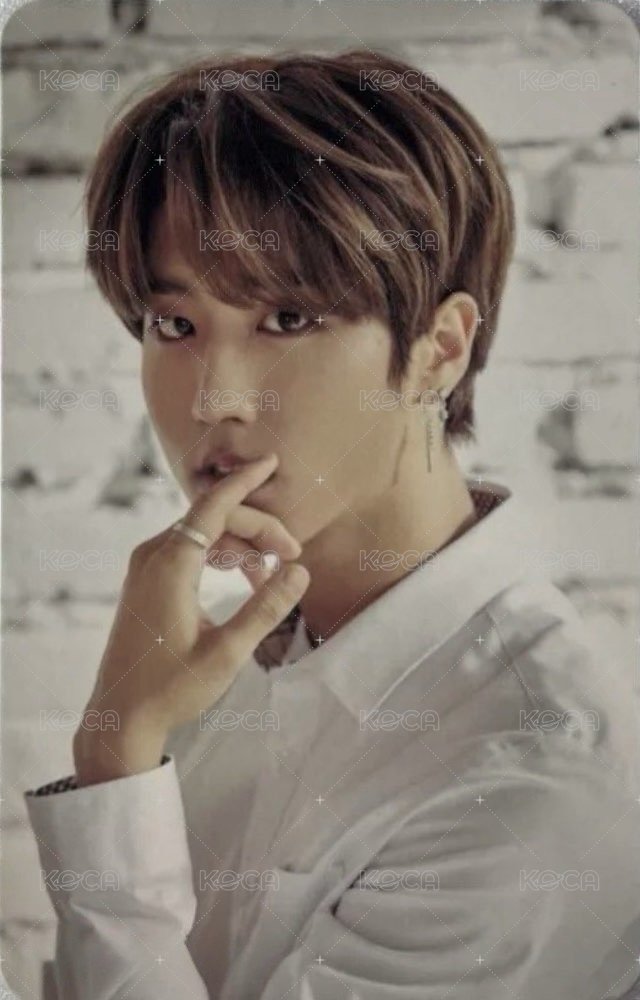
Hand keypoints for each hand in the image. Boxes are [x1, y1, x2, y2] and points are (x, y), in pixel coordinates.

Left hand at [73, 454, 309, 784]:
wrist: (120, 717)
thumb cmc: (171, 689)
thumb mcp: (227, 653)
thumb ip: (265, 608)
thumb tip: (299, 571)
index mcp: (169, 566)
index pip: (213, 505)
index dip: (245, 481)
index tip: (271, 461)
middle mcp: (152, 556)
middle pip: (214, 519)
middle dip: (258, 529)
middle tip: (294, 557)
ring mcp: (146, 567)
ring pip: (204, 534)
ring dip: (242, 545)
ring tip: (274, 574)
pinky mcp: (147, 581)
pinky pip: (190, 550)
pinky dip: (221, 556)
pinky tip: (247, 579)